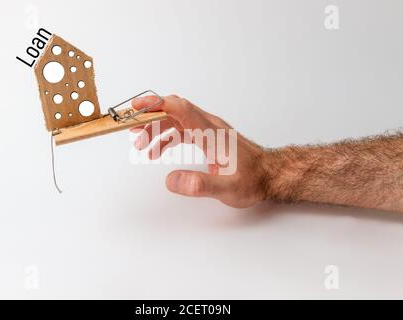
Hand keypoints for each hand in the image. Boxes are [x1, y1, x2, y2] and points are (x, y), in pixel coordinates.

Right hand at [131, 95, 269, 207]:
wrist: (269, 175)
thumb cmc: (252, 180)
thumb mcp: (227, 188)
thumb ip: (199, 184)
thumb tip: (170, 180)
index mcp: (211, 132)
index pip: (181, 108)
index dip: (157, 104)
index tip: (137, 107)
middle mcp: (208, 125)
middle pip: (173, 111)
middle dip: (150, 118)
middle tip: (132, 133)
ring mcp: (208, 130)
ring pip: (176, 120)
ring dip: (156, 129)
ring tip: (141, 147)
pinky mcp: (207, 137)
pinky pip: (182, 129)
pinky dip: (166, 136)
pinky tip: (157, 150)